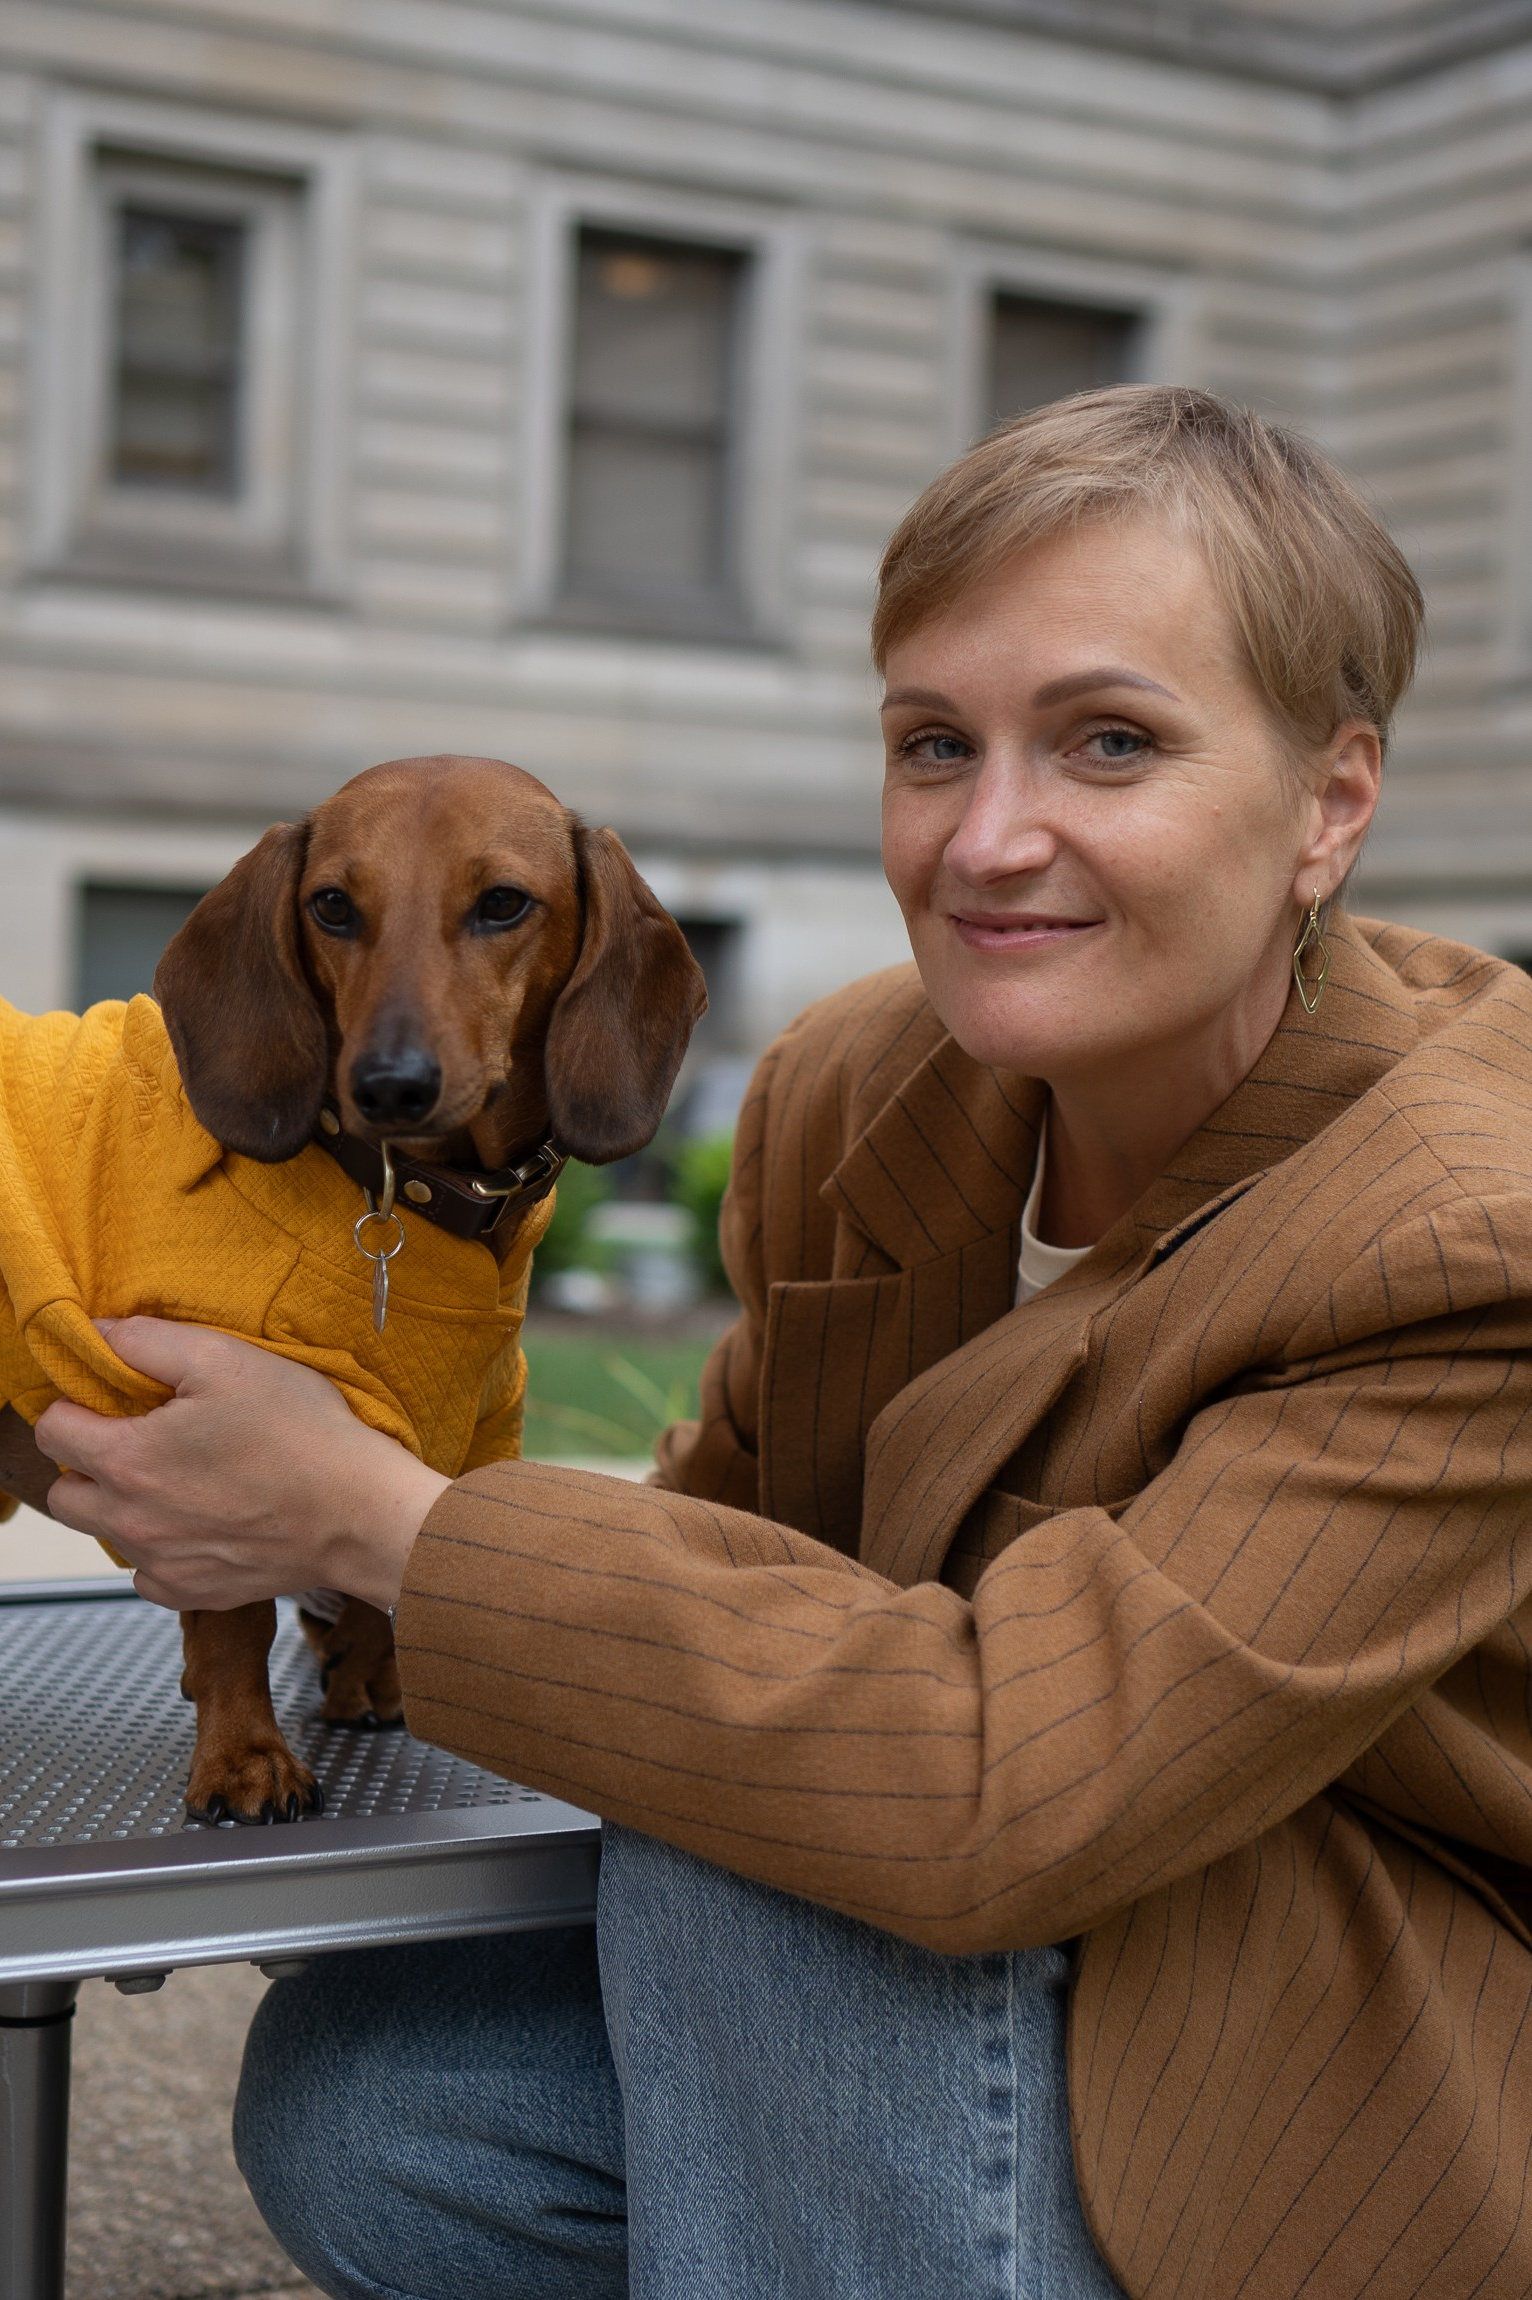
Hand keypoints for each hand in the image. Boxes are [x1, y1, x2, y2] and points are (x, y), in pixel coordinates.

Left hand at [37, 1319, 448, 1612]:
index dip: (78, 1406)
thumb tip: (103, 1335)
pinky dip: (163, 1549)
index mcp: (127, 1460)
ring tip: (183, 1480)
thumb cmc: (302, 1435)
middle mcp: (131, 1520)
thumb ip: (148, 1340)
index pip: (52, 1430)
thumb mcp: (225, 1359)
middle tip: (143, 1442)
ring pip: (107, 1533)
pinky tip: (204, 1521)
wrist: (360, 1513)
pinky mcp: (193, 1592)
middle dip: (89, 1464)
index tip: (116, 1401)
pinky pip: (149, 1573)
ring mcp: (161, 1563)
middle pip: (64, 1493)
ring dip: (127, 1506)